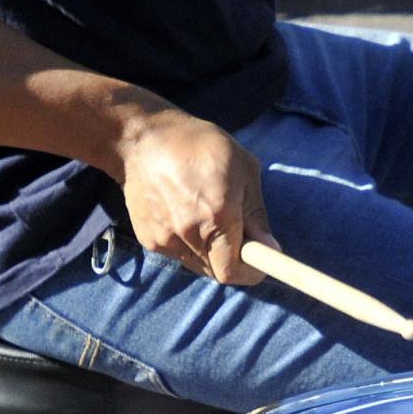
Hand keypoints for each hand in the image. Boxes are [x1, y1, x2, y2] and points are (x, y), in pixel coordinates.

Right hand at [111, 103, 276, 283]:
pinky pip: (178, 254)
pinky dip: (189, 244)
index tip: (259, 263)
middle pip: (217, 270)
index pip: (233, 271)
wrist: (144, 140)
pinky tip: (186, 215)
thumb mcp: (243, 167)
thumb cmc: (200, 146)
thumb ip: (256, 212)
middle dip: (232, 259)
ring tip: (208, 217)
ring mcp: (165, 238)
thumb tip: (269, 247)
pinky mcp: (149, 239)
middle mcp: (189, 232)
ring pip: (197, 264)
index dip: (250, 273)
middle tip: (237, 233)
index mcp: (217, 215)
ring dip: (210, 252)